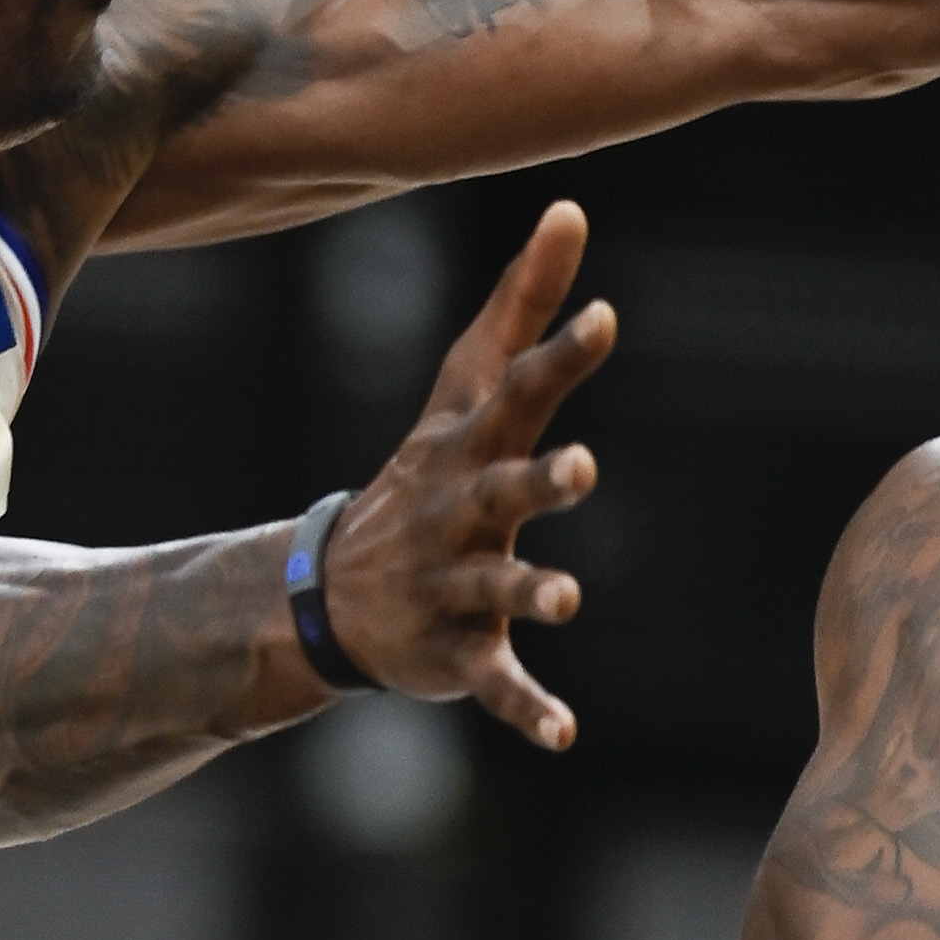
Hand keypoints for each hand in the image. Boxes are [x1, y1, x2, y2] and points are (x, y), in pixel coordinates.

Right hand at [321, 200, 615, 747]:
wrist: (335, 595)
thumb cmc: (431, 473)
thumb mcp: (467, 391)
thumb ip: (523, 304)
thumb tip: (571, 205)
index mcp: (470, 448)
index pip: (516, 393)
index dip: (558, 358)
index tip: (605, 317)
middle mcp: (459, 513)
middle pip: (501, 491)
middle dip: (539, 480)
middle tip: (584, 466)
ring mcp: (453, 586)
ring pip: (495, 590)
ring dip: (530, 592)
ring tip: (567, 597)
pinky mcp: (460, 653)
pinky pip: (497, 684)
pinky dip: (527, 710)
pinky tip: (564, 734)